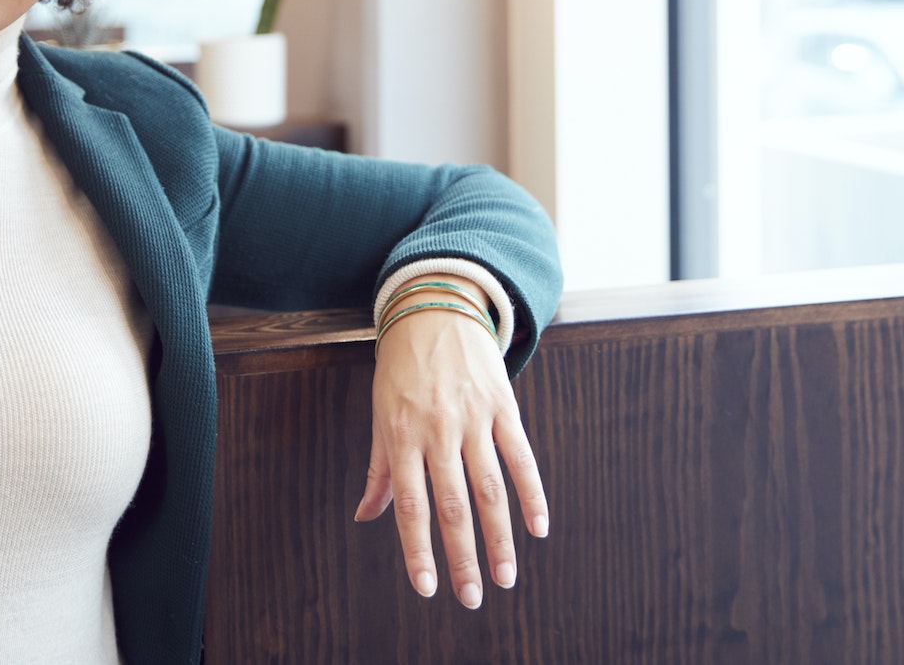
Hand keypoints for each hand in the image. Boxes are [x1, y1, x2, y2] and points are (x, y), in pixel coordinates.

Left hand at [353, 280, 549, 608]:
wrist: (436, 305)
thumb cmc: (401, 365)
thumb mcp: (380, 412)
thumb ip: (379, 468)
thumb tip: (365, 516)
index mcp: (402, 434)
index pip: (410, 505)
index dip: (418, 550)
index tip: (428, 588)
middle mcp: (438, 429)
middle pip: (453, 505)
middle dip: (463, 556)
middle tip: (471, 598)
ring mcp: (473, 416)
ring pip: (490, 488)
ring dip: (500, 537)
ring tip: (505, 577)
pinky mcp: (503, 405)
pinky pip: (521, 456)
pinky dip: (532, 493)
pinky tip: (538, 527)